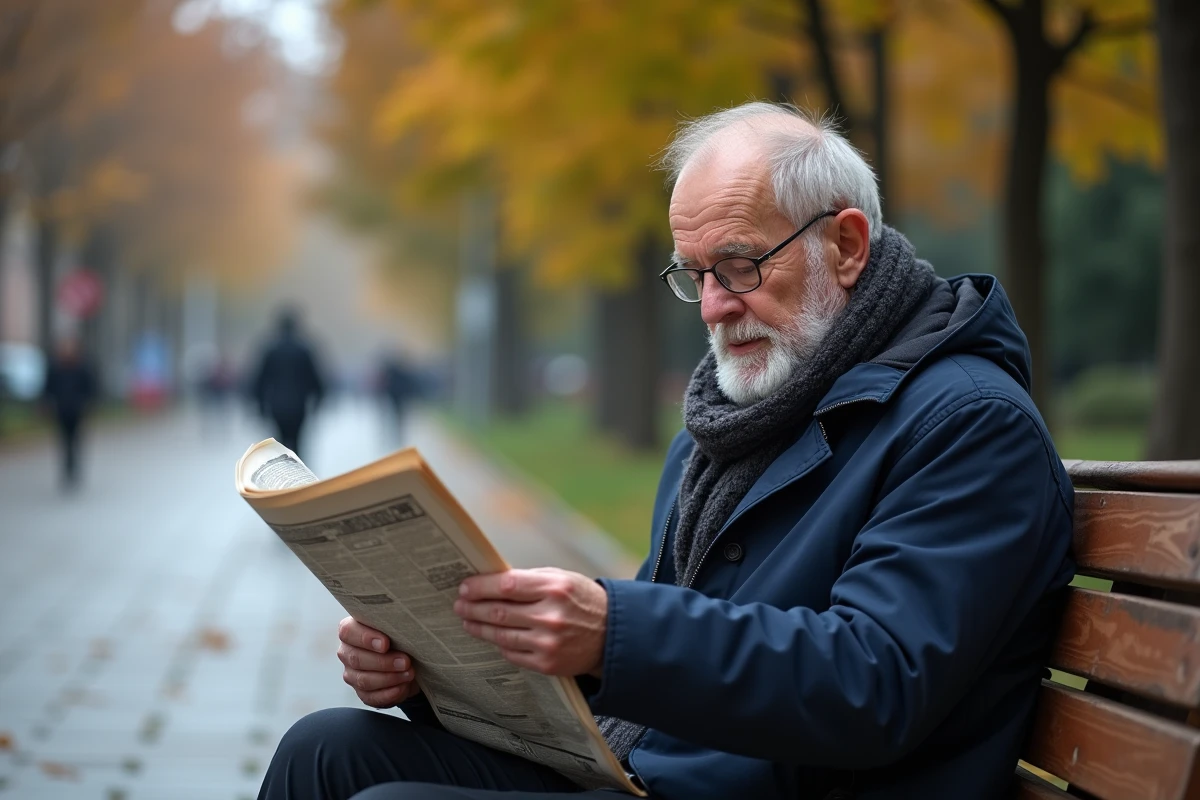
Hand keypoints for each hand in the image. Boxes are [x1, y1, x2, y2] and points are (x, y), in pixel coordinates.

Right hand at [336, 617, 419, 707]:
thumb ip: (393, 625)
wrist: (410, 660)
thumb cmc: (400, 637)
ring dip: (389, 678)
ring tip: (409, 673)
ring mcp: (352, 674)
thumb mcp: (397, 628)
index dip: (365, 638)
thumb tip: (405, 624)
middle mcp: (347, 652)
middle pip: (356, 659)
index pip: (348, 632)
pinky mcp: (362, 693)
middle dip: (383, 662)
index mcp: (351, 630)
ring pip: (364, 680)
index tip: (386, 644)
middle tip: (405, 661)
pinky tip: (402, 687)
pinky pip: (371, 697)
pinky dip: (389, 693)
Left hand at [454, 568, 607, 677]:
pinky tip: (491, 636)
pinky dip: (499, 643)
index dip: (481, 587)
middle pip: (499, 611)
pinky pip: (512, 653)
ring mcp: (548, 642)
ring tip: (467, 621)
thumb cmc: (583, 601)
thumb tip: (492, 581)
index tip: (465, 587)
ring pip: (501, 635)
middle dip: (473, 607)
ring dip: (479, 627)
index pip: (507, 585)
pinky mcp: (547, 663)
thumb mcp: (562, 579)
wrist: (612, 634)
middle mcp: (551, 616)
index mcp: (555, 588)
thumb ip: (530, 580)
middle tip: (459, 605)